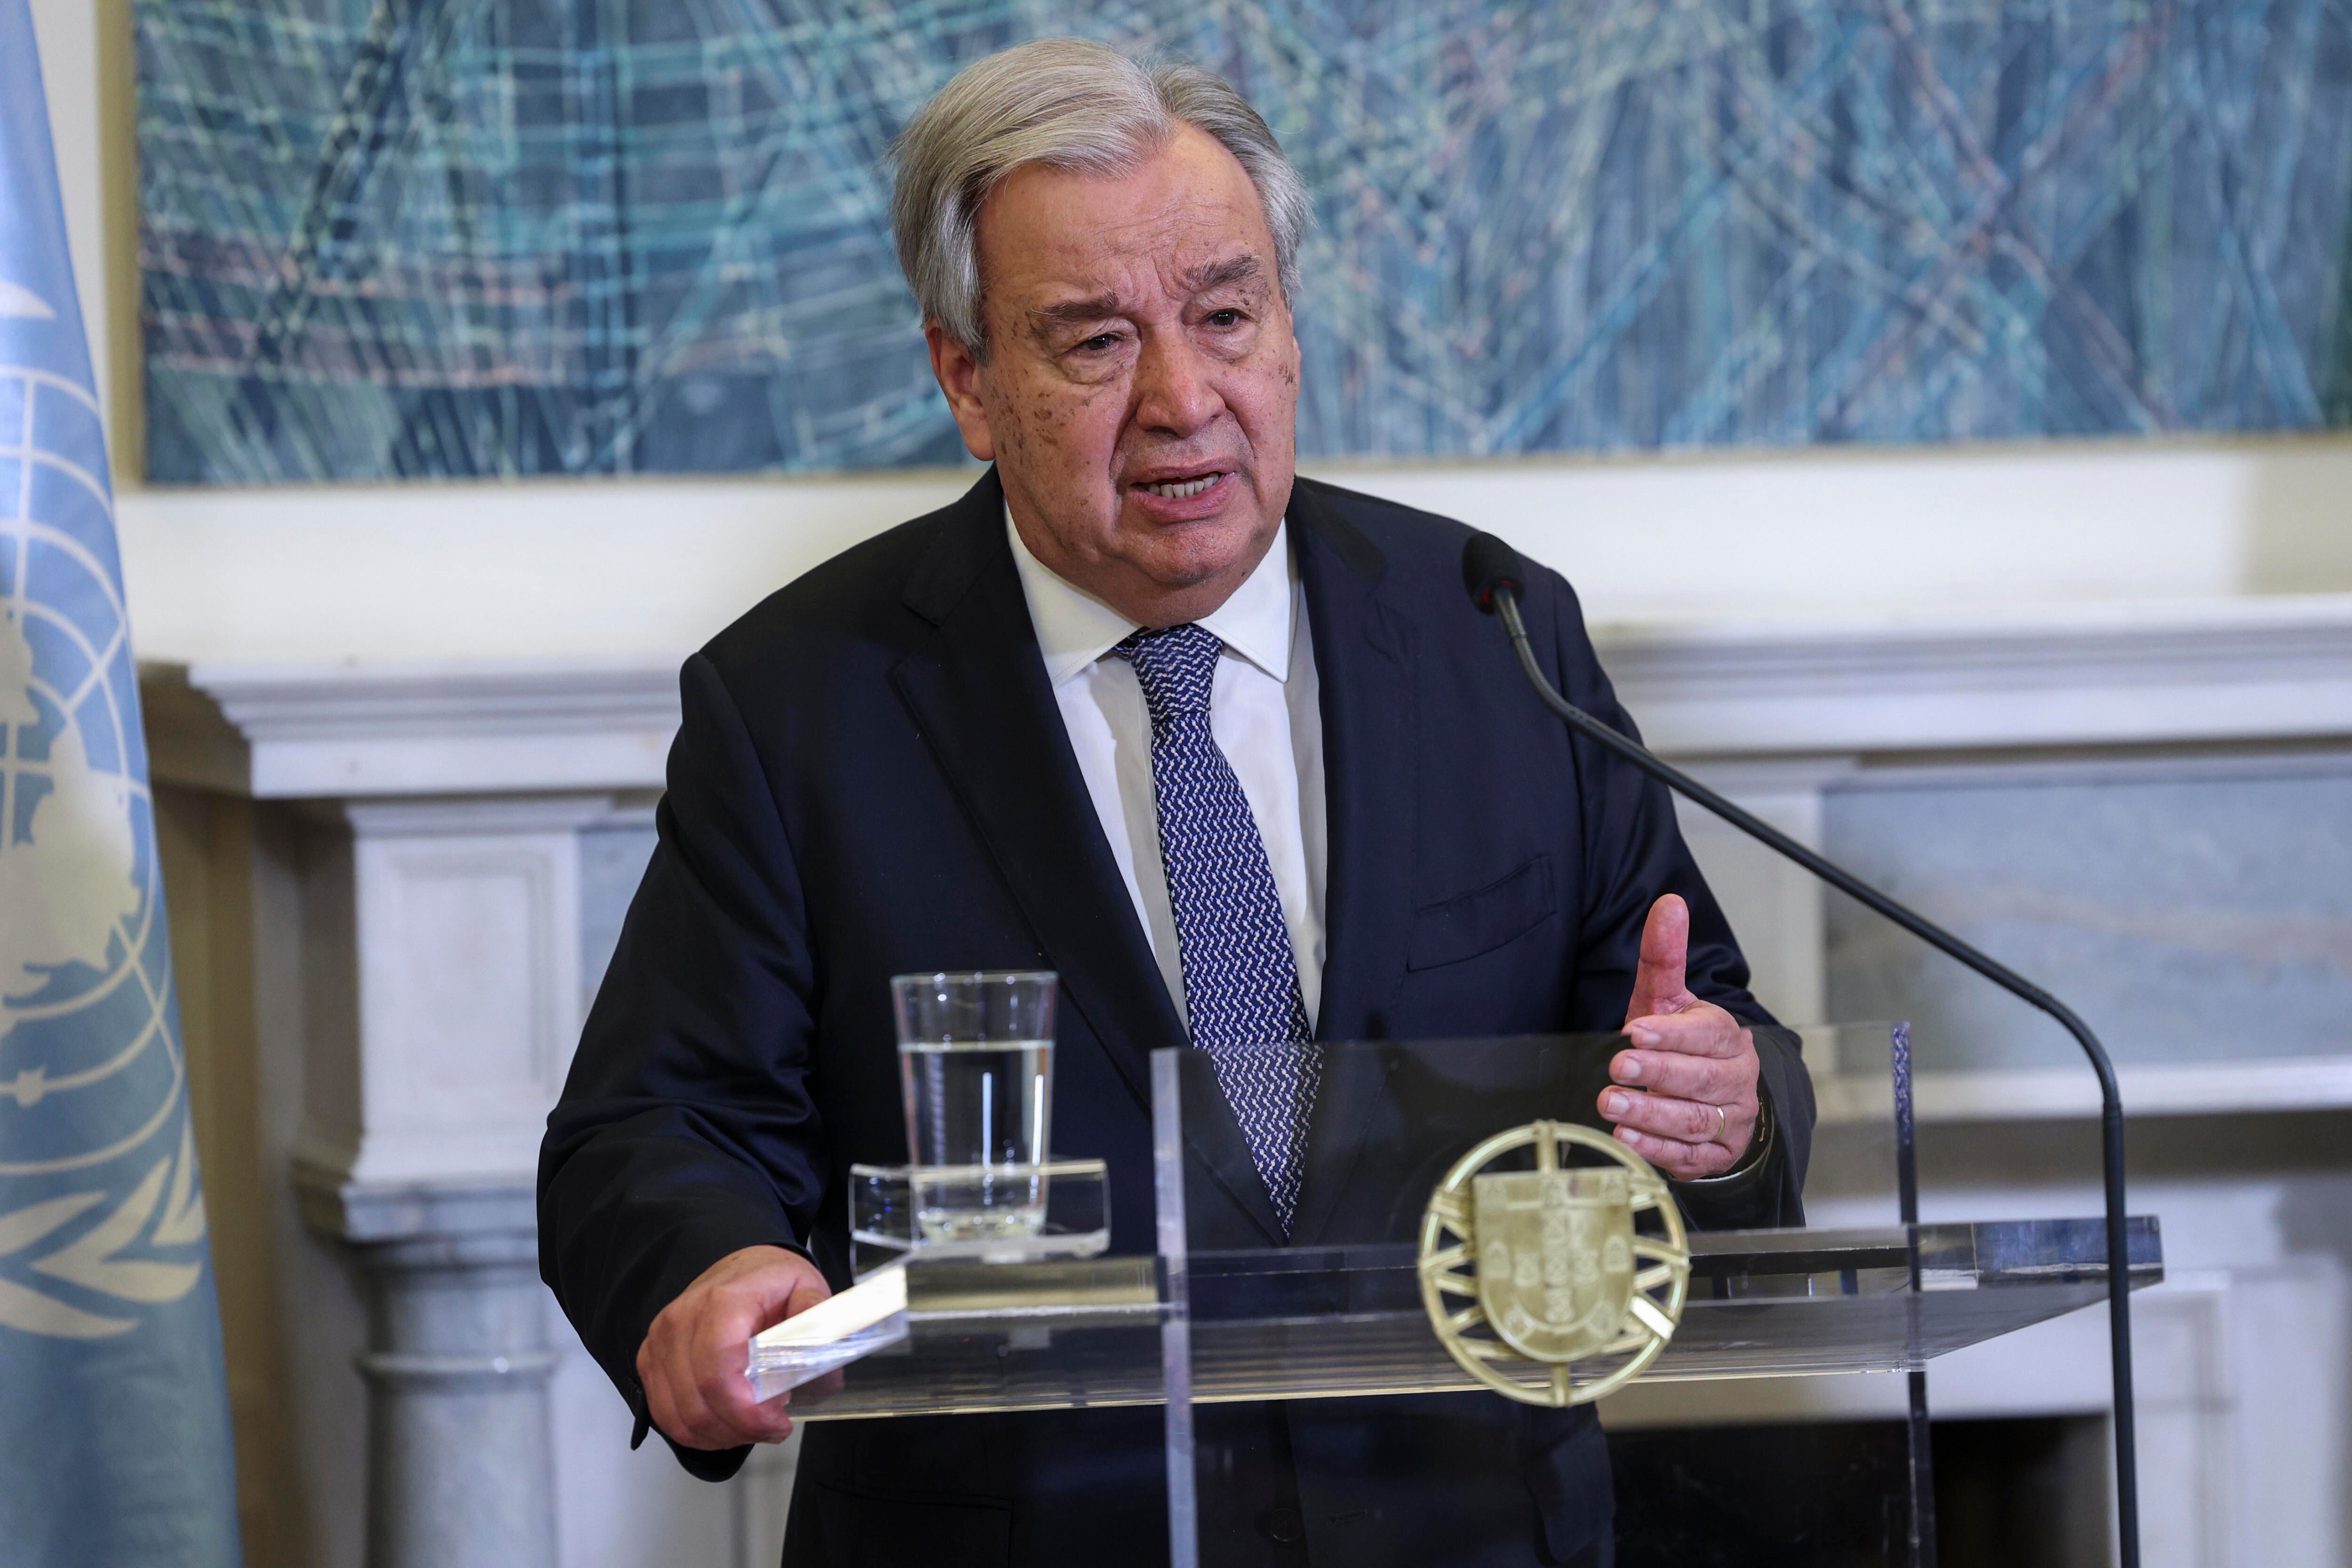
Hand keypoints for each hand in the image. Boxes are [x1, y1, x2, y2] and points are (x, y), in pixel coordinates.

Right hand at [636, 1244, 830, 1449]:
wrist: (740, 1268)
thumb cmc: (770, 1282)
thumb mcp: (807, 1288)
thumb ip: (818, 1322)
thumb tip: (825, 1359)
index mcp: (721, 1303)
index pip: (718, 1373)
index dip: (746, 1413)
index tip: (779, 1423)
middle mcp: (681, 1322)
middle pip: (697, 1403)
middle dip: (740, 1429)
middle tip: (773, 1426)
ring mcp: (659, 1342)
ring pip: (679, 1417)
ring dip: (719, 1434)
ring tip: (752, 1423)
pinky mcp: (649, 1360)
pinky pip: (664, 1414)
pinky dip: (696, 1431)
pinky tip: (725, 1423)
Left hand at [1597, 894, 1760, 1179]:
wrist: (1719, 1097)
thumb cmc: (1686, 1043)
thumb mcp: (1671, 1000)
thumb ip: (1665, 957)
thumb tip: (1669, 903)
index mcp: (1726, 1038)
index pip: (1706, 1036)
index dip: (1673, 1035)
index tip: (1637, 1031)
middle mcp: (1734, 1079)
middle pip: (1700, 1079)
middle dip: (1658, 1074)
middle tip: (1618, 1069)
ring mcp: (1728, 1120)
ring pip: (1693, 1120)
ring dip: (1651, 1114)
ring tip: (1612, 1106)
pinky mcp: (1714, 1155)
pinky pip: (1689, 1156)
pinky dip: (1657, 1149)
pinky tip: (1628, 1139)